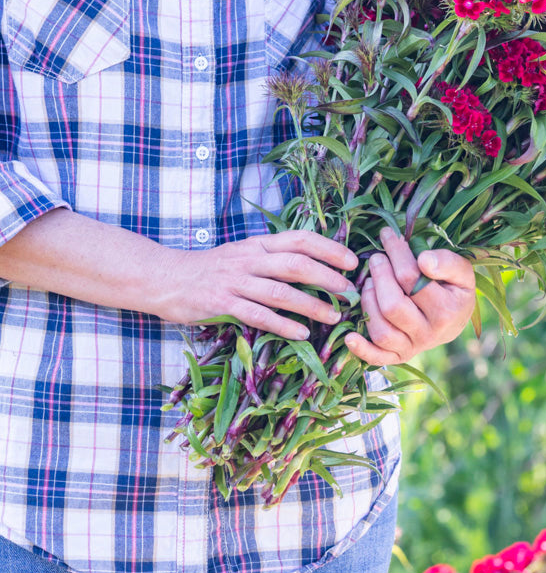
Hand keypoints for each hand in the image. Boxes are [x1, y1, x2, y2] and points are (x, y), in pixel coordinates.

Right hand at [157, 231, 357, 339]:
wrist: (165, 278)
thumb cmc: (211, 269)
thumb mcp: (243, 253)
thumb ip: (273, 257)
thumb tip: (314, 266)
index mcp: (257, 244)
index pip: (300, 239)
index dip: (329, 248)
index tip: (352, 261)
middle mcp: (249, 259)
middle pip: (296, 264)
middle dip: (328, 278)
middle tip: (350, 292)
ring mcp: (235, 282)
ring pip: (281, 292)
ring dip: (312, 305)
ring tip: (334, 317)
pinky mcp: (222, 304)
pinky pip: (258, 316)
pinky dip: (283, 325)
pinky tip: (302, 334)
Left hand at [344, 228, 475, 364]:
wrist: (456, 319)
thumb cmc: (455, 288)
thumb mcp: (462, 271)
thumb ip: (447, 262)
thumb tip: (424, 260)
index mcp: (446, 311)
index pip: (411, 278)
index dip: (395, 253)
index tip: (387, 235)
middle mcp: (429, 334)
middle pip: (392, 306)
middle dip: (379, 276)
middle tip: (376, 258)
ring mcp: (413, 348)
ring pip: (381, 331)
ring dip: (368, 303)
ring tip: (369, 283)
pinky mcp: (399, 357)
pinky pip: (377, 358)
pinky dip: (361, 350)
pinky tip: (349, 336)